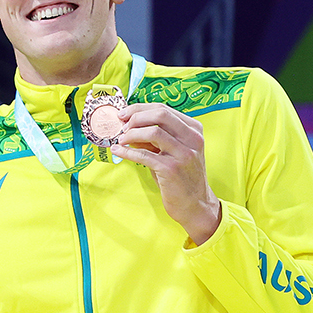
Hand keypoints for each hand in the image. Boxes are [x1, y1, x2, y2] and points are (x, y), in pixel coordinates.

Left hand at [109, 103, 221, 243]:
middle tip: (121, 126)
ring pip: (153, 132)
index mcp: (194, 129)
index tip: (123, 114)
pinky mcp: (172, 169)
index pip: (164, 109)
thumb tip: (128, 125)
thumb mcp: (172, 151)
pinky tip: (118, 151)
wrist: (194, 203)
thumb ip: (156, 137)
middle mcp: (192, 138)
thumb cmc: (180, 176)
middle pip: (160, 114)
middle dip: (135, 117)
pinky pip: (144, 154)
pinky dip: (127, 151)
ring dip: (131, 134)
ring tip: (120, 140)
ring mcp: (184, 153)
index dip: (139, 109)